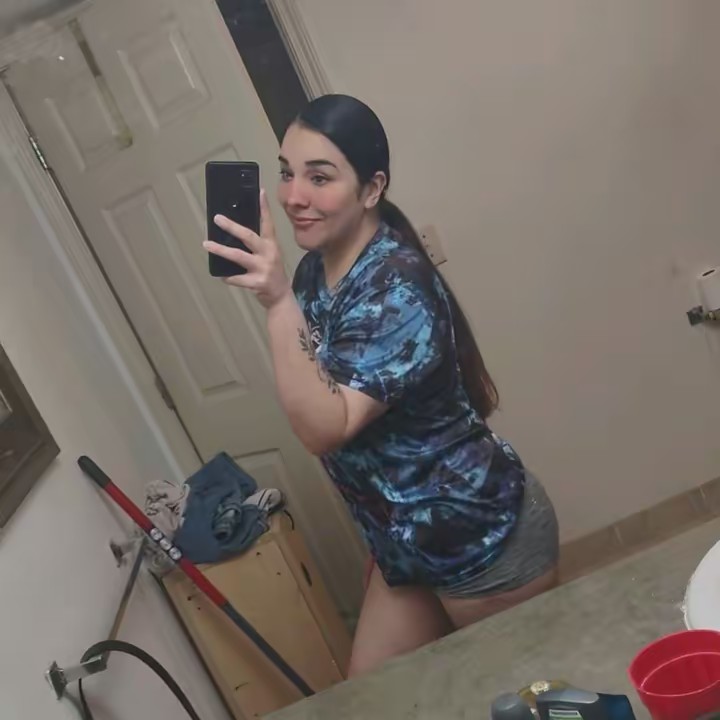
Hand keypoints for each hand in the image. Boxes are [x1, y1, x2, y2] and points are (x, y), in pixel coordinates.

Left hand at [204, 189, 291, 308]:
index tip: (260, 191)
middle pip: (248, 236)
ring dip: (220, 250)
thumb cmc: (271, 272)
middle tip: (217, 218)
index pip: (268, 223)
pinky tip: (221, 276)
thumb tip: (232, 232)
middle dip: (232, 227)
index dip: (264, 208)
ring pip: (238, 256)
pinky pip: (237, 278)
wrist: (281, 297)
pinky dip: (227, 277)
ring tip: (206, 244)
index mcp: (271, 245)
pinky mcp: (256, 283)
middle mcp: (268, 254)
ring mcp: (263, 268)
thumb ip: (256, 245)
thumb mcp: (269, 255)